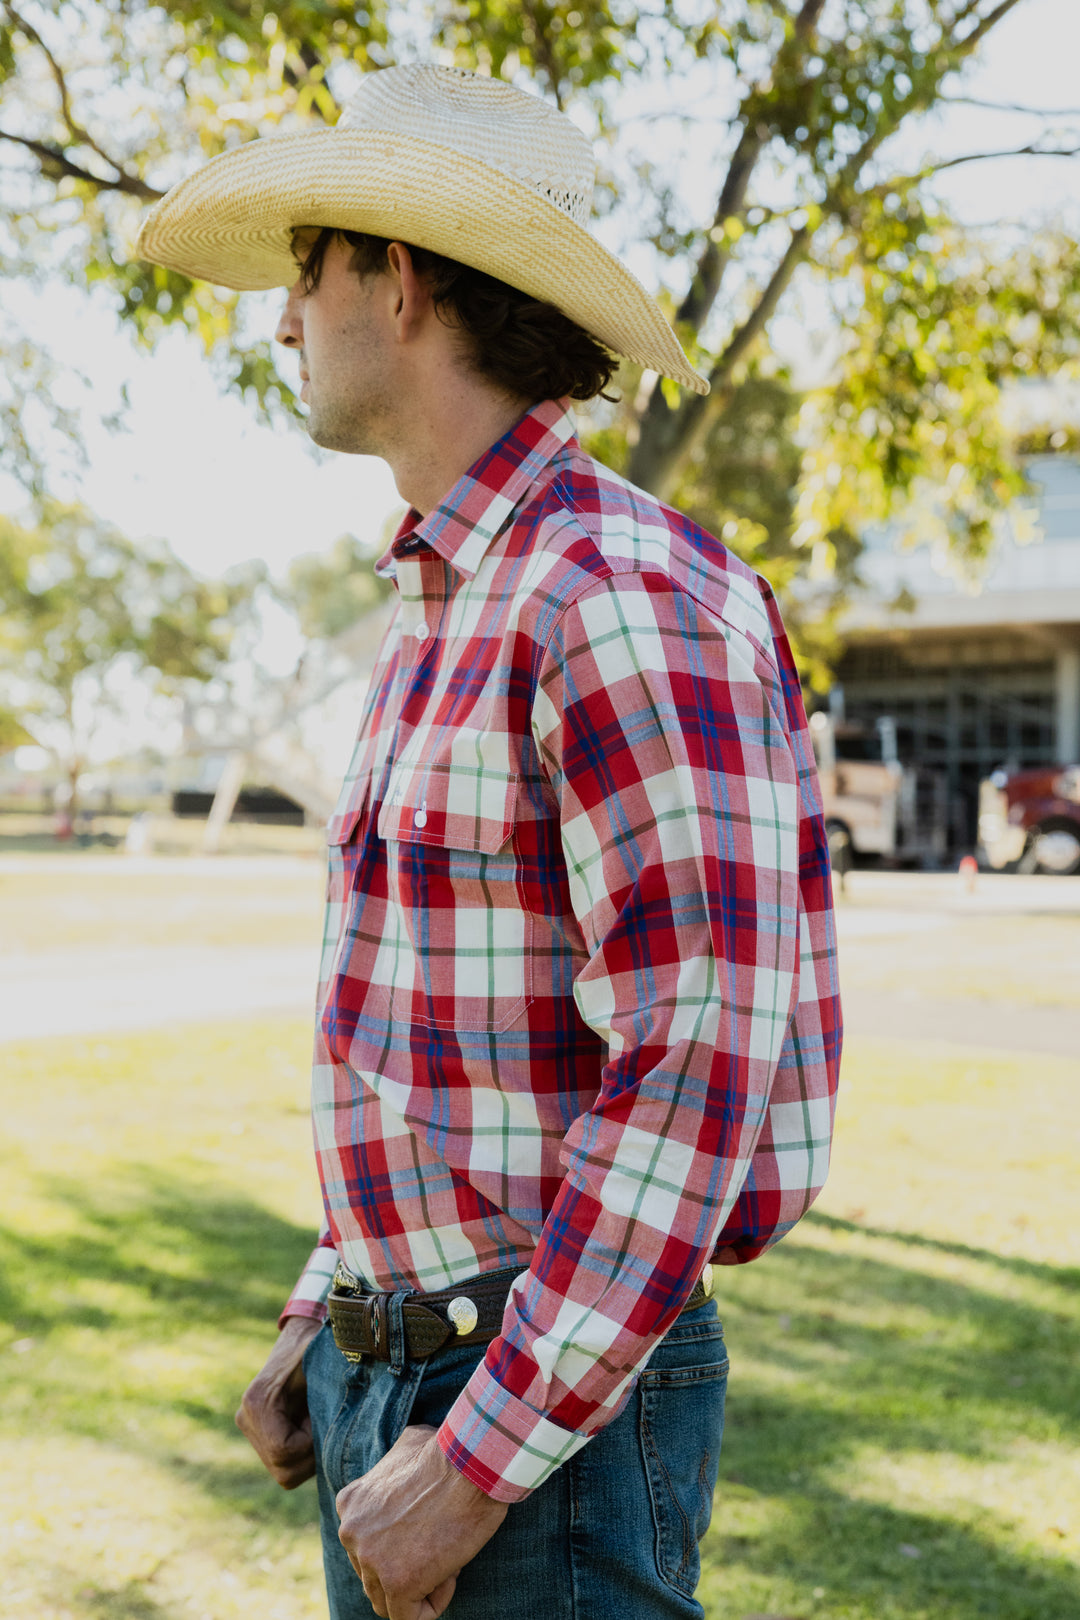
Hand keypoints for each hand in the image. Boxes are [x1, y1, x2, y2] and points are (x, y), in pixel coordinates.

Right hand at [235, 1314, 322, 1487]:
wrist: (301, 1338)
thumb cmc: (317, 1348)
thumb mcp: (324, 1361)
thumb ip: (332, 1382)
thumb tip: (348, 1408)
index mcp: (258, 1402)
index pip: (283, 1450)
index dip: (310, 1445)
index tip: (322, 1419)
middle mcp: (247, 1418)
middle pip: (283, 1469)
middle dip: (311, 1456)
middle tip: (325, 1426)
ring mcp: (250, 1429)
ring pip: (284, 1473)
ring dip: (309, 1458)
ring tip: (318, 1425)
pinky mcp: (258, 1436)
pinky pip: (283, 1467)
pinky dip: (304, 1457)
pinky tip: (312, 1430)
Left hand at [336, 1424, 507, 1619]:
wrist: (470, 1462)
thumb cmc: (450, 1452)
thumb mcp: (405, 1447)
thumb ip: (391, 1468)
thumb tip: (403, 1473)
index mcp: (350, 1504)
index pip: (366, 1546)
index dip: (401, 1544)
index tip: (431, 1526)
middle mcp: (351, 1533)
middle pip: (374, 1576)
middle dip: (409, 1568)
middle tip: (442, 1543)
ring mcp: (371, 1559)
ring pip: (389, 1600)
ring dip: (421, 1587)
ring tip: (448, 1557)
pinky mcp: (397, 1583)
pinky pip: (409, 1618)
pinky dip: (433, 1604)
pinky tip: (450, 1574)